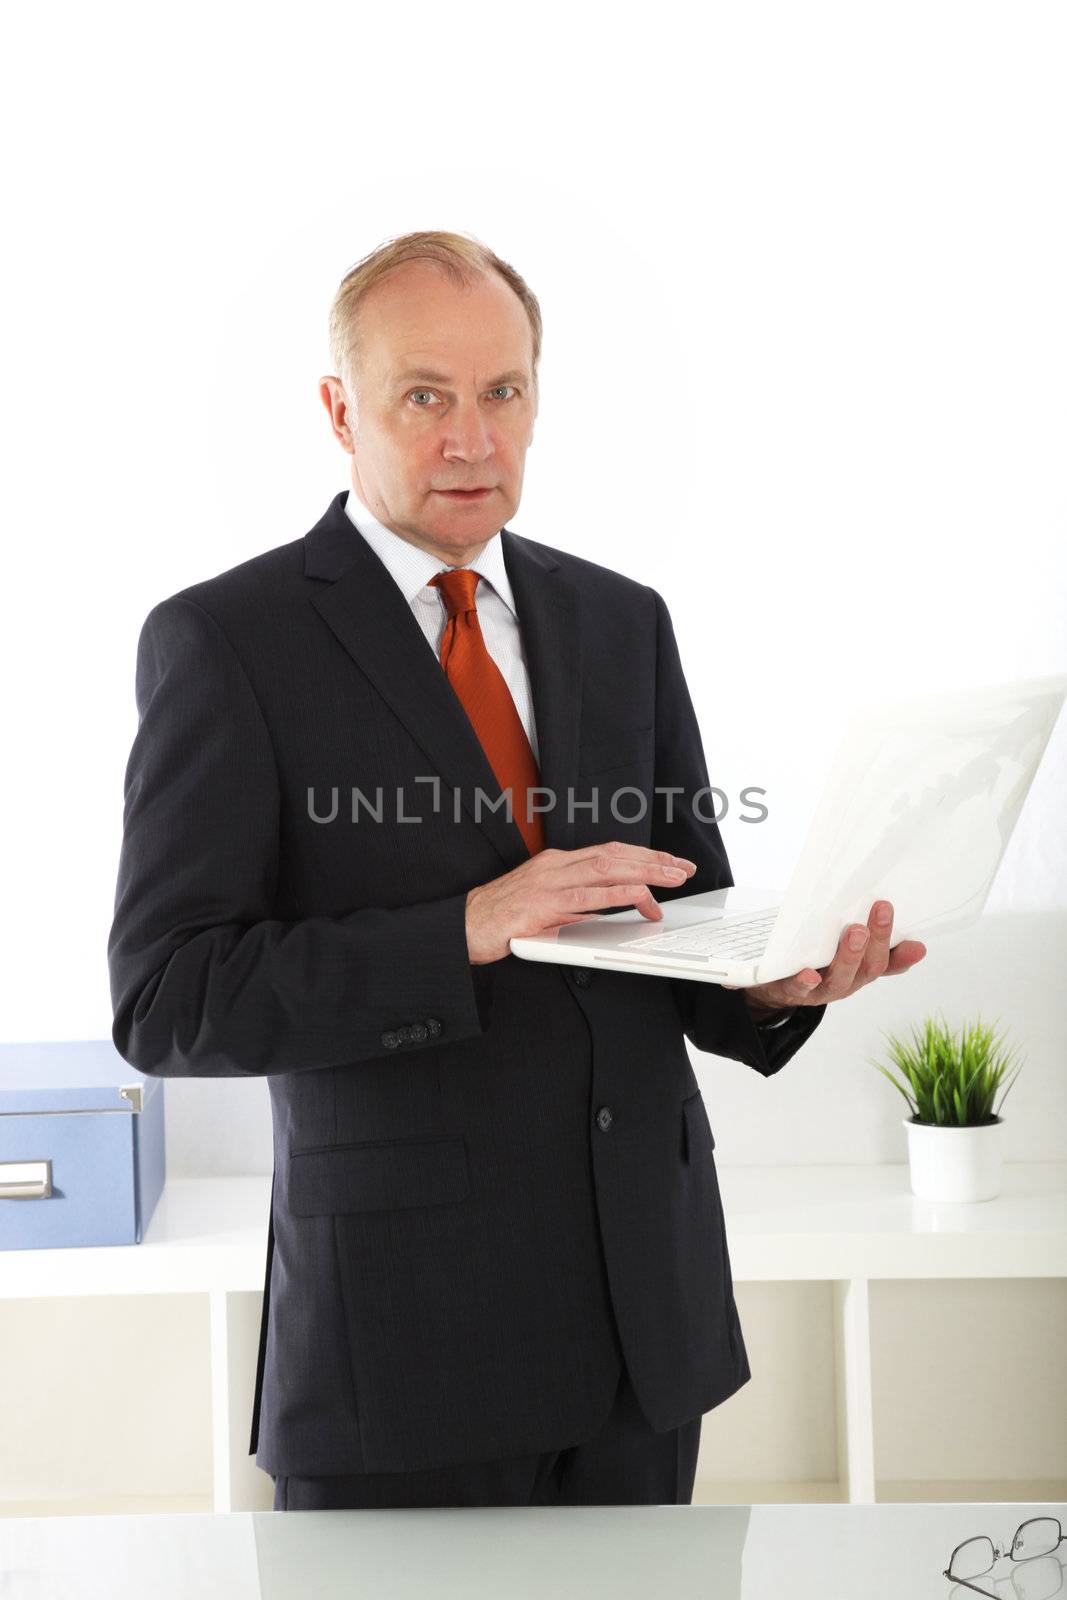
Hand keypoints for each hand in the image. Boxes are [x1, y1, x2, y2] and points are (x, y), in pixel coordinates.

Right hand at [465, 839, 696, 964]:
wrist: (463, 927)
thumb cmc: (501, 918)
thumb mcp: (545, 905)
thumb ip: (575, 904)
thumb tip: (609, 911)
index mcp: (556, 863)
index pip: (609, 851)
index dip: (643, 856)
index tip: (669, 863)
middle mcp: (555, 866)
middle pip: (615, 854)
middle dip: (654, 860)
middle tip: (683, 868)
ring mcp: (548, 883)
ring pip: (607, 869)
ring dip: (645, 874)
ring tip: (672, 880)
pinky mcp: (542, 905)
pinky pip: (586, 897)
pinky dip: (616, 896)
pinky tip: (638, 898)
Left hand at [725, 900, 926, 1011]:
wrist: (772, 985)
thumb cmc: (813, 958)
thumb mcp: (841, 947)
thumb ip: (865, 935)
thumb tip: (894, 921)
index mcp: (859, 970)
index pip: (888, 963)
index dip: (904, 957)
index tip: (918, 945)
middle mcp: (845, 982)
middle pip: (868, 967)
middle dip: (878, 940)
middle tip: (881, 910)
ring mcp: (819, 989)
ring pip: (840, 979)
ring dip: (850, 956)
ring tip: (855, 932)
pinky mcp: (791, 989)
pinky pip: (799, 988)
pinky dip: (805, 982)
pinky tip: (809, 974)